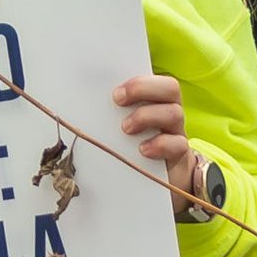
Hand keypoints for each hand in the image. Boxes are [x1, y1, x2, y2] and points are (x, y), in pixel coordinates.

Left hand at [110, 75, 211, 219]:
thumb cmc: (133, 146)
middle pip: (170, 88)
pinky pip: (178, 144)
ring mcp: (175, 132)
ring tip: (126, 129)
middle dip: (142, 89)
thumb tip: (78, 102)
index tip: (114, 91)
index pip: (153, 77)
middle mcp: (168, 111)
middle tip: (118, 100)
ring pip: (174, 113)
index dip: (137, 79)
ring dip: (147, 116)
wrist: (159, 179)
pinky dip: (160, 145)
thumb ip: (110, 113)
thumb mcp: (121, 126)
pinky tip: (142, 151)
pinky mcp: (178, 155)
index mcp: (154, 99)